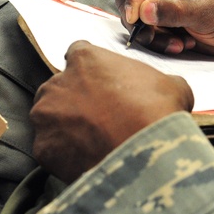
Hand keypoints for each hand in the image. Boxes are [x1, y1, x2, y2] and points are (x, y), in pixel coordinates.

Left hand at [29, 41, 192, 183]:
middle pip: (59, 87)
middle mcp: (57, 83)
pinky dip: (63, 154)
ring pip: (49, 117)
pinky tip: (85, 159)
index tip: (100, 82)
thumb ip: (157, 81)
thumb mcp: (171, 85)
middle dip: (74, 99)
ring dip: (65, 126)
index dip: (90, 69)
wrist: (144, 155)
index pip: (78, 53)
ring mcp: (45, 116)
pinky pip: (50, 148)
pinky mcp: (42, 148)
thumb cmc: (156, 112)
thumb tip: (164, 91)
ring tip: (91, 141)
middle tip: (100, 116)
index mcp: (85, 59)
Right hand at [116, 0, 213, 55]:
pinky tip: (181, 44)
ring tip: (179, 43)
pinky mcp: (163, 19)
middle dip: (139, 20)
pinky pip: (146, 31)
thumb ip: (173, 10)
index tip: (136, 16)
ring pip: (136, 17)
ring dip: (152, 35)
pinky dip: (159, 41)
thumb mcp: (203, 12)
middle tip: (151, 36)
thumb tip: (143, 10)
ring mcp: (161, 0)